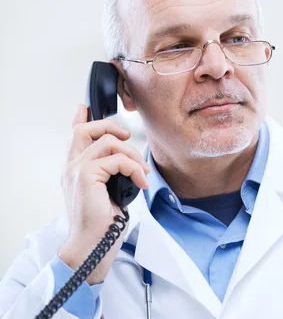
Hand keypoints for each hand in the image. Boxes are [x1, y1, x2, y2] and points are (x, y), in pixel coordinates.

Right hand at [58, 104, 150, 284]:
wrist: (93, 246)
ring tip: (142, 172)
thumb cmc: (103, 225)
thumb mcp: (109, 193)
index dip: (80, 118)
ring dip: (132, 155)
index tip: (84, 107)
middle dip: (110, 127)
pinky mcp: (86, 176)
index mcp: (74, 171)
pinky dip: (134, 169)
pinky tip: (141, 182)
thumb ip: (110, 173)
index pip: (73, 137)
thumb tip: (129, 161)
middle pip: (85, 129)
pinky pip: (117, 160)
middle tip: (127, 137)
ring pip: (108, 143)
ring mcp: (76, 171)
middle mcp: (71, 167)